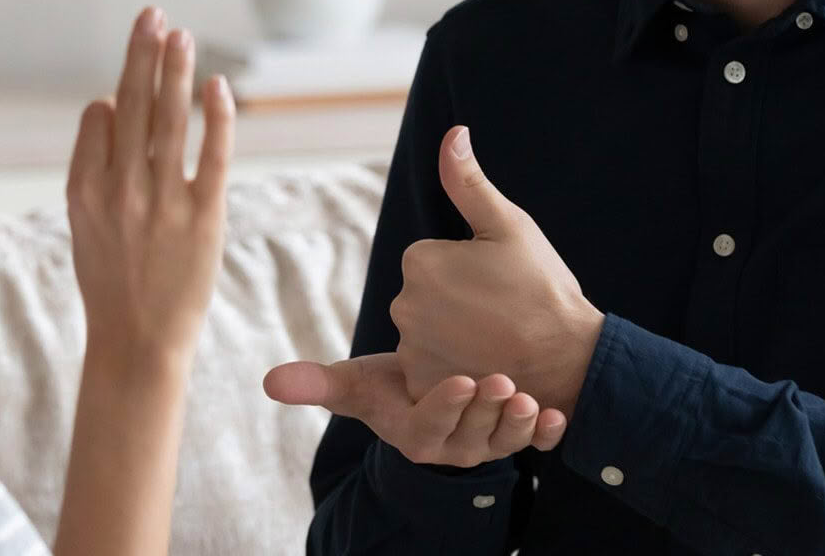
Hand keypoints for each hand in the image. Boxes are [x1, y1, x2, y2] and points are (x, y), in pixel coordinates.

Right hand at [67, 7, 234, 367]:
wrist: (138, 343)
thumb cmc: (114, 283)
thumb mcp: (85, 224)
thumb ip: (91, 164)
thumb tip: (106, 104)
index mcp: (85, 190)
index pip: (100, 119)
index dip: (118, 92)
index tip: (135, 66)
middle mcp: (120, 190)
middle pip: (132, 106)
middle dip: (142, 55)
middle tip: (153, 15)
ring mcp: (161, 202)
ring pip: (169, 120)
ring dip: (175, 72)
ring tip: (180, 35)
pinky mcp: (202, 218)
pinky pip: (211, 155)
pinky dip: (215, 117)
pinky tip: (217, 87)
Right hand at [263, 355, 567, 466]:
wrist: (431, 393)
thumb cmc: (393, 386)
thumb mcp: (358, 385)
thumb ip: (318, 385)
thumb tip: (269, 382)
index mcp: (414, 433)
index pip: (429, 427)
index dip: (445, 407)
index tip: (460, 379)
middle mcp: (451, 446)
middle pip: (471, 435)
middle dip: (486, 411)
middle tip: (501, 382)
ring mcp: (485, 446)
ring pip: (504, 441)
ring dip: (517, 423)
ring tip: (525, 396)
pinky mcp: (514, 439)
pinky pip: (534, 443)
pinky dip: (547, 431)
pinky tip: (555, 413)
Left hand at [391, 126, 604, 416]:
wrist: (569, 359)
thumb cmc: (542, 288)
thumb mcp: (510, 226)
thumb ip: (469, 182)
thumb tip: (453, 134)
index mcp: (420, 261)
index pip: (431, 261)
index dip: (466, 271)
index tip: (497, 285)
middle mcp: (404, 306)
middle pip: (425, 298)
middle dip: (454, 304)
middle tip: (498, 313)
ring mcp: (411, 349)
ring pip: (426, 334)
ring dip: (452, 337)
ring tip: (494, 341)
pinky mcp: (420, 385)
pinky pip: (427, 370)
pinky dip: (449, 368)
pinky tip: (482, 365)